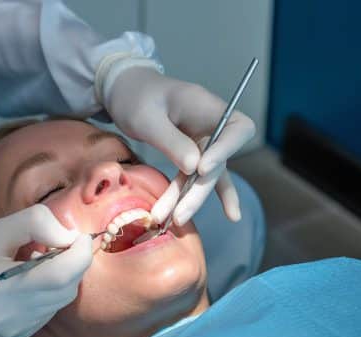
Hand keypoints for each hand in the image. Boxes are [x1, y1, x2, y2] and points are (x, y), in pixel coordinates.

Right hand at [0, 204, 92, 336]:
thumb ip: (35, 223)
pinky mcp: (22, 334)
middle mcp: (8, 317)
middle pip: (65, 288)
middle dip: (74, 261)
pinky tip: (34, 276)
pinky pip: (53, 307)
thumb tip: (70, 234)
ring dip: (65, 274)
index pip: (57, 276)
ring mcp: (16, 330)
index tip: (78, 234)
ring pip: (64, 298)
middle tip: (58, 241)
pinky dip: (55, 288)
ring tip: (41, 258)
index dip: (78, 254)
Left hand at [104, 66, 254, 225]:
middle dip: (199, 190)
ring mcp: (201, 141)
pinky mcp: (189, 154)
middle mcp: (209, 125)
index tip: (203, 168)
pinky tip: (222, 218)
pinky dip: (196, 196)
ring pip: (204, 175)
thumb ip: (170, 140)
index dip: (227, 150)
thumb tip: (194, 168)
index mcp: (205, 106)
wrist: (123, 91)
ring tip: (172, 221)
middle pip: (217, 161)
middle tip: (179, 213)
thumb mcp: (146, 117)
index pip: (237, 127)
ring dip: (190, 199)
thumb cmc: (135, 96)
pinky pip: (196, 178)